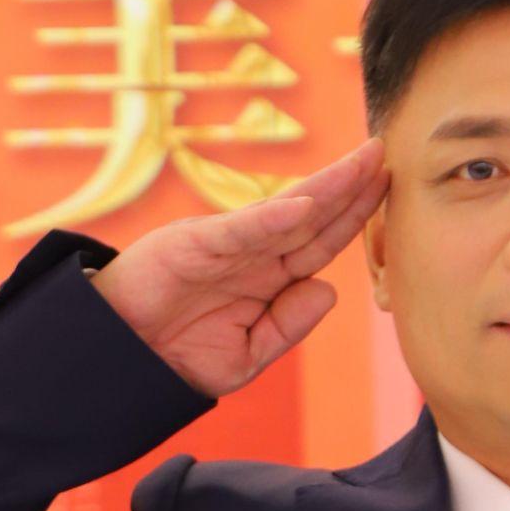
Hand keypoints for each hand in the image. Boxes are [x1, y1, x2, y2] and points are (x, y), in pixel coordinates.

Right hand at [88, 137, 387, 396]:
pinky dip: (271, 218)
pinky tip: (305, 206)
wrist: (121, 356)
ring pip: (285, 212)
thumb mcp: (246, 355)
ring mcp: (226, 245)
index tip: (389, 191)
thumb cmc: (179, 354)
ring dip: (325, 188)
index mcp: (269, 277)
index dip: (356, 217)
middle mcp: (253, 252)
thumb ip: (287, 326)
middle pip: (313, 216)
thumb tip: (329, 290)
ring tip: (361, 163)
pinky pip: (240, 231)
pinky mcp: (194, 245)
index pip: (322, 241)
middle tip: (384, 154)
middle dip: (351, 186)